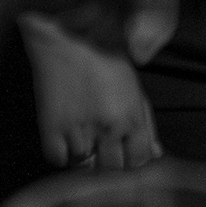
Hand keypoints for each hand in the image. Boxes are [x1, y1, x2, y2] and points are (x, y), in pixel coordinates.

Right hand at [22, 13, 161, 171]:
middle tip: (103, 145)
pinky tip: (66, 135)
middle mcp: (108, 128)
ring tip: (84, 135)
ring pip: (84, 167)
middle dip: (109, 161)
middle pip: (112, 169)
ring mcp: (78, 130)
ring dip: (85, 156)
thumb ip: (146, 123)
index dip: (133, 159)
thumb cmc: (104, 55)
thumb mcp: (134, 86)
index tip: (126, 153)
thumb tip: (155, 152)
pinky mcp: (50, 129)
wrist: (67, 37)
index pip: (139, 161)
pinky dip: (62, 152)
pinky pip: (58, 160)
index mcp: (132, 116)